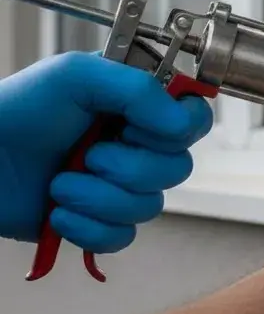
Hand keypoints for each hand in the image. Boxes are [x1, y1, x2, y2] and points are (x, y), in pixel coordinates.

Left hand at [0, 52, 213, 251]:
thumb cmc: (16, 110)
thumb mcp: (77, 75)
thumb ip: (138, 90)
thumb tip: (181, 124)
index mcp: (139, 106)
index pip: (195, 118)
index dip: (180, 128)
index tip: (140, 127)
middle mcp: (135, 144)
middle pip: (178, 168)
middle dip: (131, 167)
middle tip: (89, 154)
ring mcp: (117, 185)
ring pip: (150, 206)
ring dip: (100, 198)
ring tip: (61, 183)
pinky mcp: (97, 221)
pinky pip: (123, 238)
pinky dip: (89, 229)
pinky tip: (58, 214)